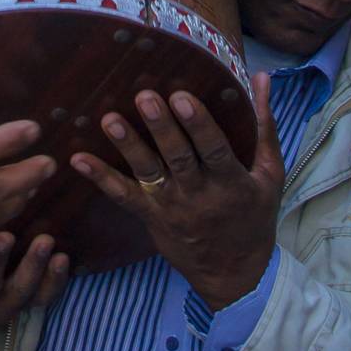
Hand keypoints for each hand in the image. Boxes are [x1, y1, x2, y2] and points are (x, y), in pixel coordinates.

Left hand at [72, 73, 283, 310]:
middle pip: (177, 158)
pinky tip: (79, 159)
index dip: (198, 125)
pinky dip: (101, 179)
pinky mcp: (151, 217)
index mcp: (232, 183)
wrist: (234, 274)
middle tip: (145, 97)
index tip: (182, 96)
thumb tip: (262, 77)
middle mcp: (200, 196)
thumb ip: (264, 125)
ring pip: (148, 174)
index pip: (214, 150)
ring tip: (109, 120)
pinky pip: (124, 197)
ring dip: (128, 146)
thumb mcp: (270, 174)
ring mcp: (171, 208)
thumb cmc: (255, 216)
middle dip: (161, 128)